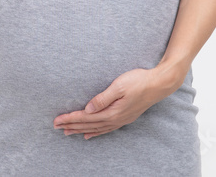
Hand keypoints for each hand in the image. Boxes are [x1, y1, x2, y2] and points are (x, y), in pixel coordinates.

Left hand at [53, 67, 176, 139]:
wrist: (160, 84)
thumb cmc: (139, 81)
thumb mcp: (119, 86)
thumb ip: (103, 98)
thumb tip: (88, 108)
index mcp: (113, 112)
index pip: (86, 117)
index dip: (70, 118)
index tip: (57, 120)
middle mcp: (116, 119)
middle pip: (89, 125)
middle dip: (72, 125)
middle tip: (56, 127)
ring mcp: (121, 120)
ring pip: (96, 128)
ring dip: (81, 130)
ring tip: (68, 132)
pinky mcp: (125, 117)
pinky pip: (106, 129)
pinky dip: (96, 132)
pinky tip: (89, 135)